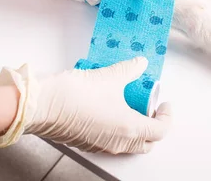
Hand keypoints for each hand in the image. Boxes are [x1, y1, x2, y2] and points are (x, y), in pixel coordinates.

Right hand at [0, 58, 172, 153]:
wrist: (43, 104)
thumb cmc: (75, 95)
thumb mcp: (110, 76)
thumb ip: (130, 69)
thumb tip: (140, 63)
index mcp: (130, 129)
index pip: (161, 131)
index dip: (167, 116)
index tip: (164, 104)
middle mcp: (118, 142)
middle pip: (147, 142)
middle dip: (153, 126)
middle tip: (149, 107)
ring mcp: (102, 145)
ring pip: (129, 144)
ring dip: (135, 128)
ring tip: (129, 105)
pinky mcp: (88, 143)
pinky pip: (111, 141)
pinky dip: (117, 129)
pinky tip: (110, 109)